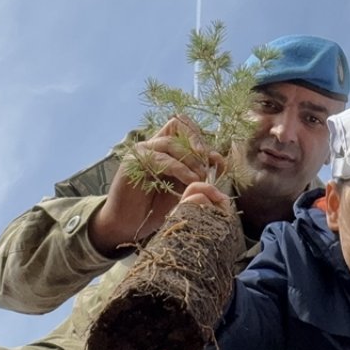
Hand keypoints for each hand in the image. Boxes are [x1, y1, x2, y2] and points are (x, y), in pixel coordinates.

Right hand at [89, 115, 226, 254]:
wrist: (129, 224)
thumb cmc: (156, 207)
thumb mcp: (185, 187)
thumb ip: (200, 172)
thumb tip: (220, 160)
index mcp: (166, 147)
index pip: (185, 126)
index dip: (202, 138)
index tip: (216, 160)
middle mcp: (153, 144)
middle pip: (179, 125)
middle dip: (198, 145)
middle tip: (208, 168)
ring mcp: (142, 150)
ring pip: (172, 142)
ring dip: (191, 161)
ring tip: (200, 179)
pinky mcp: (133, 161)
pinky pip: (161, 158)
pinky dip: (179, 168)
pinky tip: (190, 181)